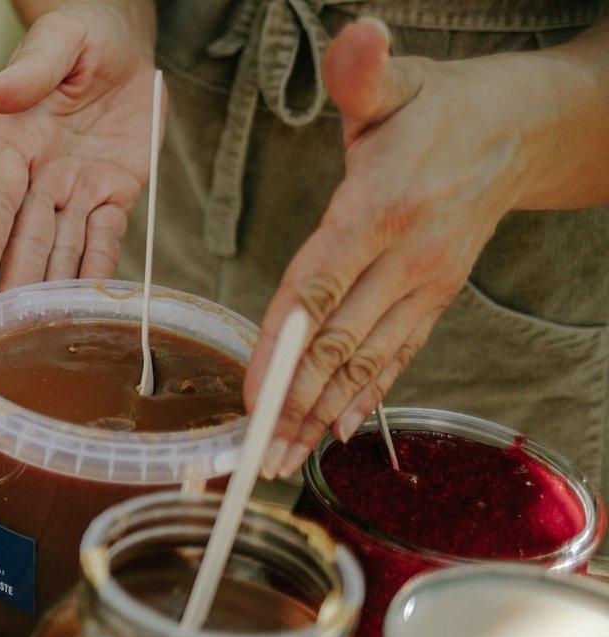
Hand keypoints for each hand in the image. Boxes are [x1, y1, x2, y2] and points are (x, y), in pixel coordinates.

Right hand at [0, 2, 156, 302]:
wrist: (119, 41)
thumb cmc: (77, 34)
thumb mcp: (56, 41)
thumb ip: (26, 73)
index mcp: (14, 143)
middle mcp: (39, 175)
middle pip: (26, 236)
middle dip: (18, 278)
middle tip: (8, 325)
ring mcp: (76, 188)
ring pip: (63, 246)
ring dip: (55, 286)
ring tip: (44, 329)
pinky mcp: (113, 192)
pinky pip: (106, 237)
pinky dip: (100, 270)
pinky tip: (92, 306)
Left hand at [254, 19, 534, 477]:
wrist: (521, 131)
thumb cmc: (440, 107)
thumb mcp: (397, 82)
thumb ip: (363, 70)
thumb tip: (362, 36)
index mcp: (381, 207)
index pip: (320, 284)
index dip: (283, 341)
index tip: (252, 390)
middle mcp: (406, 257)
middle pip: (339, 340)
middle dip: (294, 400)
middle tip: (254, 450)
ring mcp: (424, 284)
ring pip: (365, 360)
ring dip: (320, 413)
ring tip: (280, 458)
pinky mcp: (433, 298)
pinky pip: (395, 357)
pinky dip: (364, 399)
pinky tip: (332, 434)